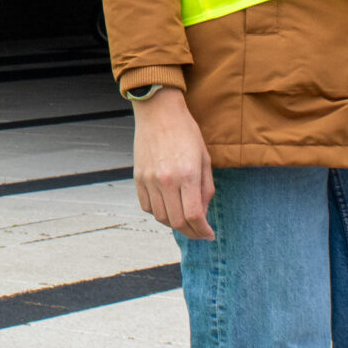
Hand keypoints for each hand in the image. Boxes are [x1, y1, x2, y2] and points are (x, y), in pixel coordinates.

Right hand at [132, 88, 216, 240]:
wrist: (158, 111)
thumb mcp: (204, 158)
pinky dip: (157, 212)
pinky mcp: (138, 177)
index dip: (203, 231)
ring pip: (160, 217)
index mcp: (188, 174)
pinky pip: (146, 206)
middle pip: (177, 221)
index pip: (194, 215)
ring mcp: (149, 179)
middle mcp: (167, 180)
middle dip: (191, 232)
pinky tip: (167, 207)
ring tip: (184, 220)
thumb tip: (202, 215)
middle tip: (199, 233)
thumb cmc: (186, 132)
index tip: (209, 235)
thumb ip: (206, 189)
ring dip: (174, 224)